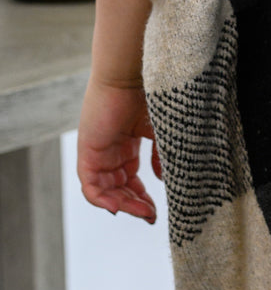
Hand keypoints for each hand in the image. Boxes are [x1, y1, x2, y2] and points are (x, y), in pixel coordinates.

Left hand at [77, 74, 161, 222]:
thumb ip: (161, 155)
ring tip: (142, 212)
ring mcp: (98, 151)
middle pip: (118, 188)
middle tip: (151, 216)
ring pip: (105, 190)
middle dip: (134, 205)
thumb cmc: (151, 93)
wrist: (133, 73)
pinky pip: (90, 185)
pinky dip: (102, 200)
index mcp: (126, 142)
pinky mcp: (88, 151)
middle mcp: (110, 149)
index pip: (130, 178)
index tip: (156, 211)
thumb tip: (162, 179)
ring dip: (123, 205)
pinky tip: (120, 208)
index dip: (142, 197)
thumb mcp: (161, 130)